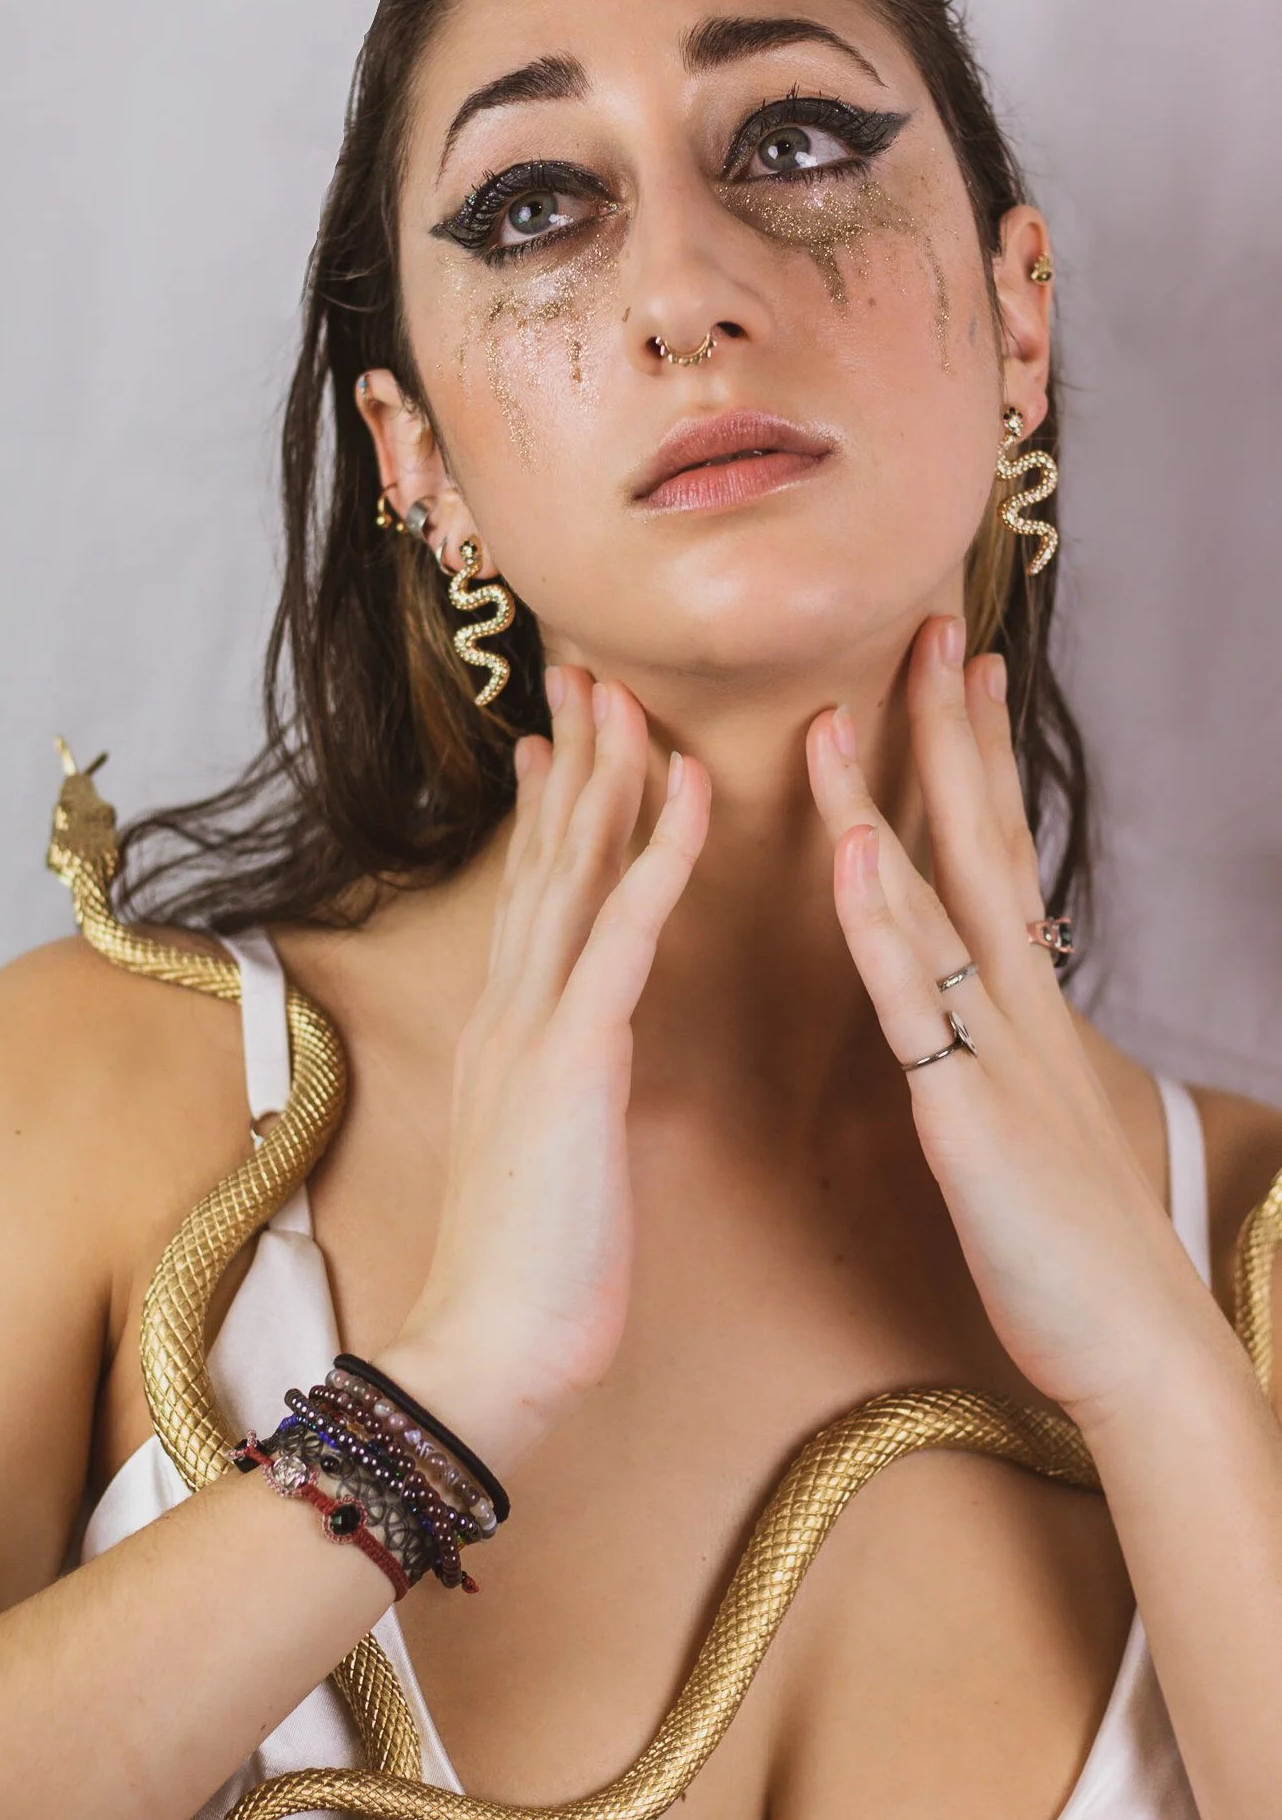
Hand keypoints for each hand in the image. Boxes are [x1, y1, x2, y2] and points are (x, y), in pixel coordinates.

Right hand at [379, 667, 709, 1471]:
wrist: (489, 1354)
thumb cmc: (534, 1273)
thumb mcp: (547, 1156)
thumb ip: (559, 1087)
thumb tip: (579, 1053)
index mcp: (513, 1032)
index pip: (537, 893)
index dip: (554, 808)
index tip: (567, 738)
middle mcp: (513, 1008)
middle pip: (547, 856)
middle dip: (572, 758)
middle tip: (588, 672)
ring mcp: (536, 1025)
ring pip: (576, 869)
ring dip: (608, 773)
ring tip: (628, 690)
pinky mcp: (573, 1058)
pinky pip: (624, 931)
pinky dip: (656, 852)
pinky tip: (687, 788)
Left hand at [806, 616, 1217, 1426]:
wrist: (1138, 1347)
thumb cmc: (1078, 1249)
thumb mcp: (1035, 1125)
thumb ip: (997, 1055)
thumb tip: (974, 1018)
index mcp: (1024, 1006)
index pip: (999, 853)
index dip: (980, 760)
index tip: (964, 671)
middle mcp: (1016, 1005)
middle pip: (980, 841)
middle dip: (952, 733)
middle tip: (932, 630)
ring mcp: (995, 1050)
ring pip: (934, 902)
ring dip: (885, 802)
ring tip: (841, 714)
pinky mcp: (969, 1111)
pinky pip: (915, 1003)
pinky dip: (883, 923)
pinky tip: (854, 856)